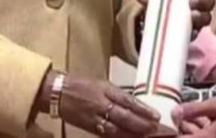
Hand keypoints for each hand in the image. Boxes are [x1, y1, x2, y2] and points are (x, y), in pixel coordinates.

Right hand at [39, 72, 159, 136]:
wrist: (57, 92)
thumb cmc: (81, 84)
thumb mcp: (102, 84)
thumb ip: (118, 94)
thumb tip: (136, 105)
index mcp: (105, 89)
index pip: (128, 101)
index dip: (143, 110)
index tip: (157, 116)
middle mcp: (101, 104)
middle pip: (125, 117)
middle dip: (143, 125)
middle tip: (159, 130)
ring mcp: (95, 118)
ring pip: (118, 130)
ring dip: (134, 135)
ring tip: (148, 137)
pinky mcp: (89, 128)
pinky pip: (107, 135)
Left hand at [135, 0, 213, 37]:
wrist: (160, 23)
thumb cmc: (163, 3)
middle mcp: (200, 5)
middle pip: (209, 1)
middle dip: (202, 1)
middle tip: (191, 1)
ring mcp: (198, 20)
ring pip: (207, 17)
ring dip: (201, 16)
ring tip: (192, 15)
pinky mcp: (193, 33)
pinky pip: (197, 33)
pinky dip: (194, 32)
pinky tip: (191, 32)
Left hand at [172, 96, 215, 137]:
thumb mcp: (215, 105)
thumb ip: (193, 109)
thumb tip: (174, 112)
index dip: (172, 132)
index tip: (165, 126)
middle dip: (181, 129)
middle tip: (175, 116)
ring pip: (198, 136)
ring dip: (190, 127)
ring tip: (186, 113)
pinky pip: (206, 136)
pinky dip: (201, 128)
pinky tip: (200, 116)